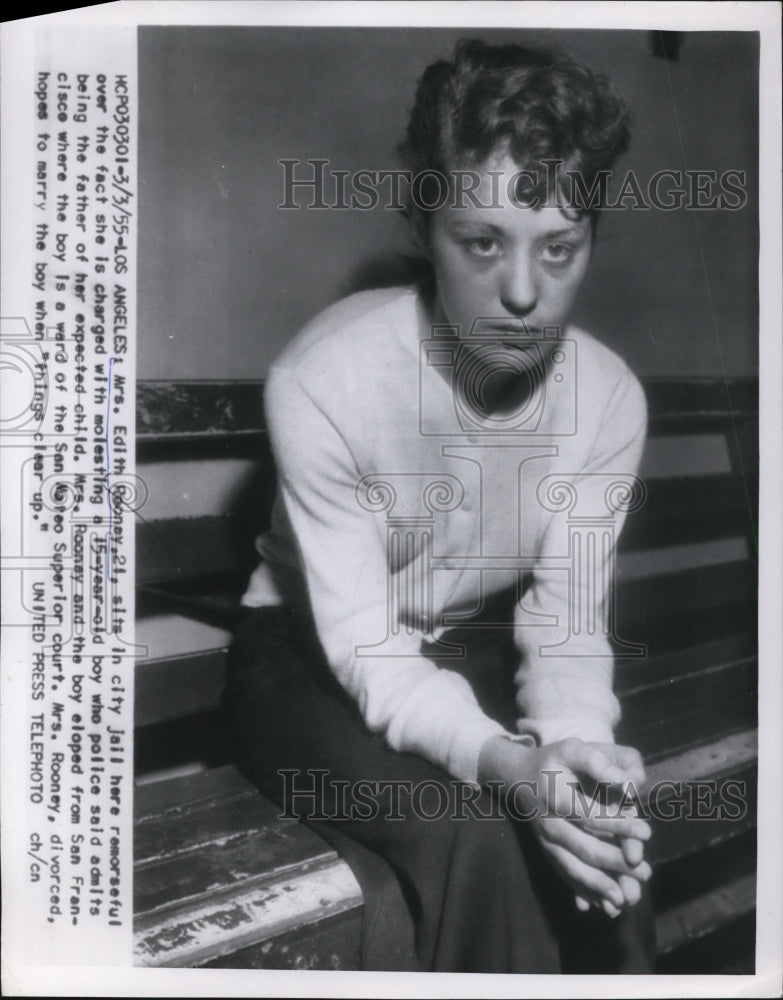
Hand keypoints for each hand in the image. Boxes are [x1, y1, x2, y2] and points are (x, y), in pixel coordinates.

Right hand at [478, 735, 650, 914]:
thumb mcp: (571, 748)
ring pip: (573, 869)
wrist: (517, 776)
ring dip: (599, 886)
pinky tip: (602, 907)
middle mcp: (549, 824)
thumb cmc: (552, 760)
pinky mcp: (547, 852)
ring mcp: (546, 842)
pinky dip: (583, 892)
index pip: (591, 815)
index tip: (647, 831)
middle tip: (644, 872)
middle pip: (584, 849)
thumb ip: (597, 762)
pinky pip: (565, 875)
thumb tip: (626, 782)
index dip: (619, 824)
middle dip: (616, 863)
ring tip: (625, 899)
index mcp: (556, 797)